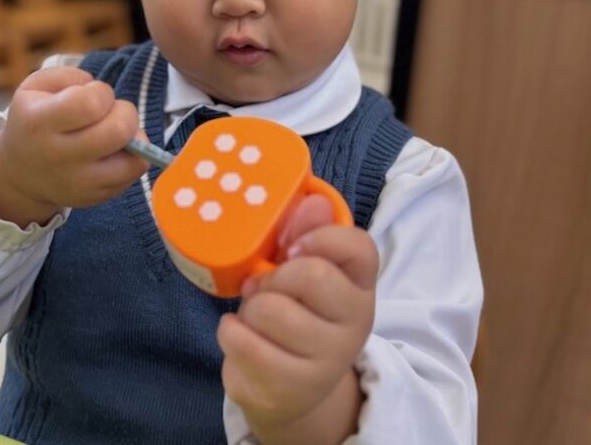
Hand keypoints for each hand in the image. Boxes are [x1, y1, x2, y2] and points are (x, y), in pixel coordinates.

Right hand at [0, 66, 148, 225]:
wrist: (19, 173)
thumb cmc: (34, 120)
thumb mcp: (35, 87)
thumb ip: (68, 76)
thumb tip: (97, 88)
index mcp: (39, 123)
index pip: (91, 103)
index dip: (102, 92)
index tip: (94, 95)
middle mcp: (58, 156)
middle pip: (118, 130)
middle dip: (125, 112)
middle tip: (112, 112)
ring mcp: (78, 182)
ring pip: (133, 158)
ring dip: (135, 137)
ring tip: (117, 132)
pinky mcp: (95, 197)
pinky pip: (133, 173)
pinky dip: (134, 156)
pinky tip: (116, 150)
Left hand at [217, 195, 377, 443]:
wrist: (289, 389)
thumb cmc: (293, 314)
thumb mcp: (300, 272)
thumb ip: (303, 234)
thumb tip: (312, 200)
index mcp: (360, 284)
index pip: (360, 247)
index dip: (322, 238)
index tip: (292, 247)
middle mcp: (356, 322)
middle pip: (312, 274)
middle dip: (273, 276)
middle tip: (264, 286)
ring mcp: (329, 358)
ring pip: (272, 309)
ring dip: (249, 307)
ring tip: (254, 315)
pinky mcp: (295, 386)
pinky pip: (247, 344)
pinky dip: (230, 332)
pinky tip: (239, 334)